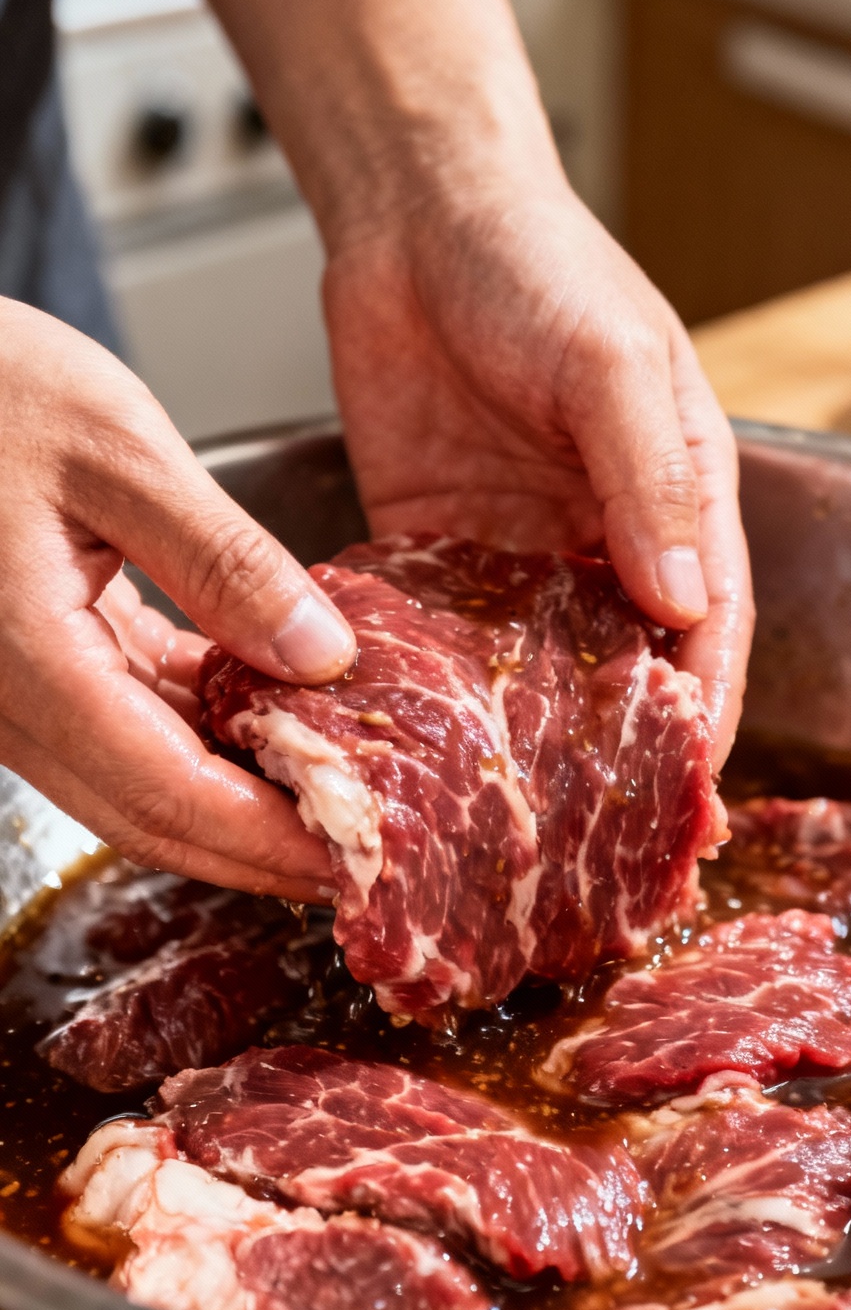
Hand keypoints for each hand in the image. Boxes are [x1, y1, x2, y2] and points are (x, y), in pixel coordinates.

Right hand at [0, 297, 354, 898]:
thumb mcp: (119, 449)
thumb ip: (225, 560)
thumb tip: (322, 657)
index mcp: (24, 658)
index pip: (162, 791)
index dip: (262, 838)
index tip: (349, 858)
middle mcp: (9, 701)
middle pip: (149, 813)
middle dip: (258, 848)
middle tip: (357, 860)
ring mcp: (16, 692)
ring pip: (138, 781)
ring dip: (235, 799)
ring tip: (332, 796)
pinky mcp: (34, 665)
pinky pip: (126, 726)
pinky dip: (201, 736)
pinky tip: (268, 721)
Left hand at [324, 177, 753, 769]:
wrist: (414, 219)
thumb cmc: (537, 264)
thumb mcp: (611, 361)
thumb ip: (648, 476)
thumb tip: (685, 600)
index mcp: (675, 497)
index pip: (708, 626)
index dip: (703, 711)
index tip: (690, 788)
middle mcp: (603, 539)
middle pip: (625, 667)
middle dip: (619, 749)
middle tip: (602, 836)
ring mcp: (518, 550)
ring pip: (536, 668)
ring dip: (529, 735)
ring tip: (510, 813)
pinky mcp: (436, 549)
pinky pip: (445, 634)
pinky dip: (440, 686)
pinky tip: (424, 737)